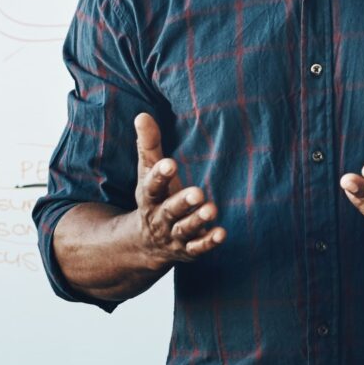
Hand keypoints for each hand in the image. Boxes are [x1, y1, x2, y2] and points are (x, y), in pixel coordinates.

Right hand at [126, 112, 223, 272]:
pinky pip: (198, 247)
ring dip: (197, 221)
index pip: (152, 185)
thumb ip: (149, 145)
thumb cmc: (155, 197)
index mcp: (149, 197)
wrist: (146, 243)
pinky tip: (221, 233)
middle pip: (169, 210)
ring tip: (211, 209)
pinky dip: (208, 242)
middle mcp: (159, 218)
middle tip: (197, 193)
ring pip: (184, 229)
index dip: (160, 175)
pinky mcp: (188, 249)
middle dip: (182, 202)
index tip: (170, 163)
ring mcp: (174, 235)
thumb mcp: (148, 173)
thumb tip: (142, 115)